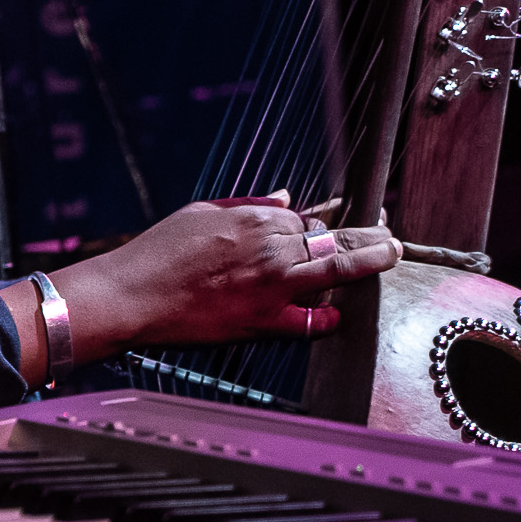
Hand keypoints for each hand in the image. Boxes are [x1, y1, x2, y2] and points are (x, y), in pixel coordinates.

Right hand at [0, 197, 399, 380]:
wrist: (130, 297)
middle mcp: (269, 248)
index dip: (328, 221)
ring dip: (369, 261)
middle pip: (332, 238)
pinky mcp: (262, 321)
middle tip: (389, 233)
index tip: (349, 218)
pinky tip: (340, 314)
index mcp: (253, 218)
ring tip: (390, 255)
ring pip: (336, 270)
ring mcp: (270, 286)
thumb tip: (284, 200)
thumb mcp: (201, 213)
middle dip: (367, 233)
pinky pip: (310, 321)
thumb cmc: (157, 253)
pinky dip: (328, 317)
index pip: (307, 218)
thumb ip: (247, 206)